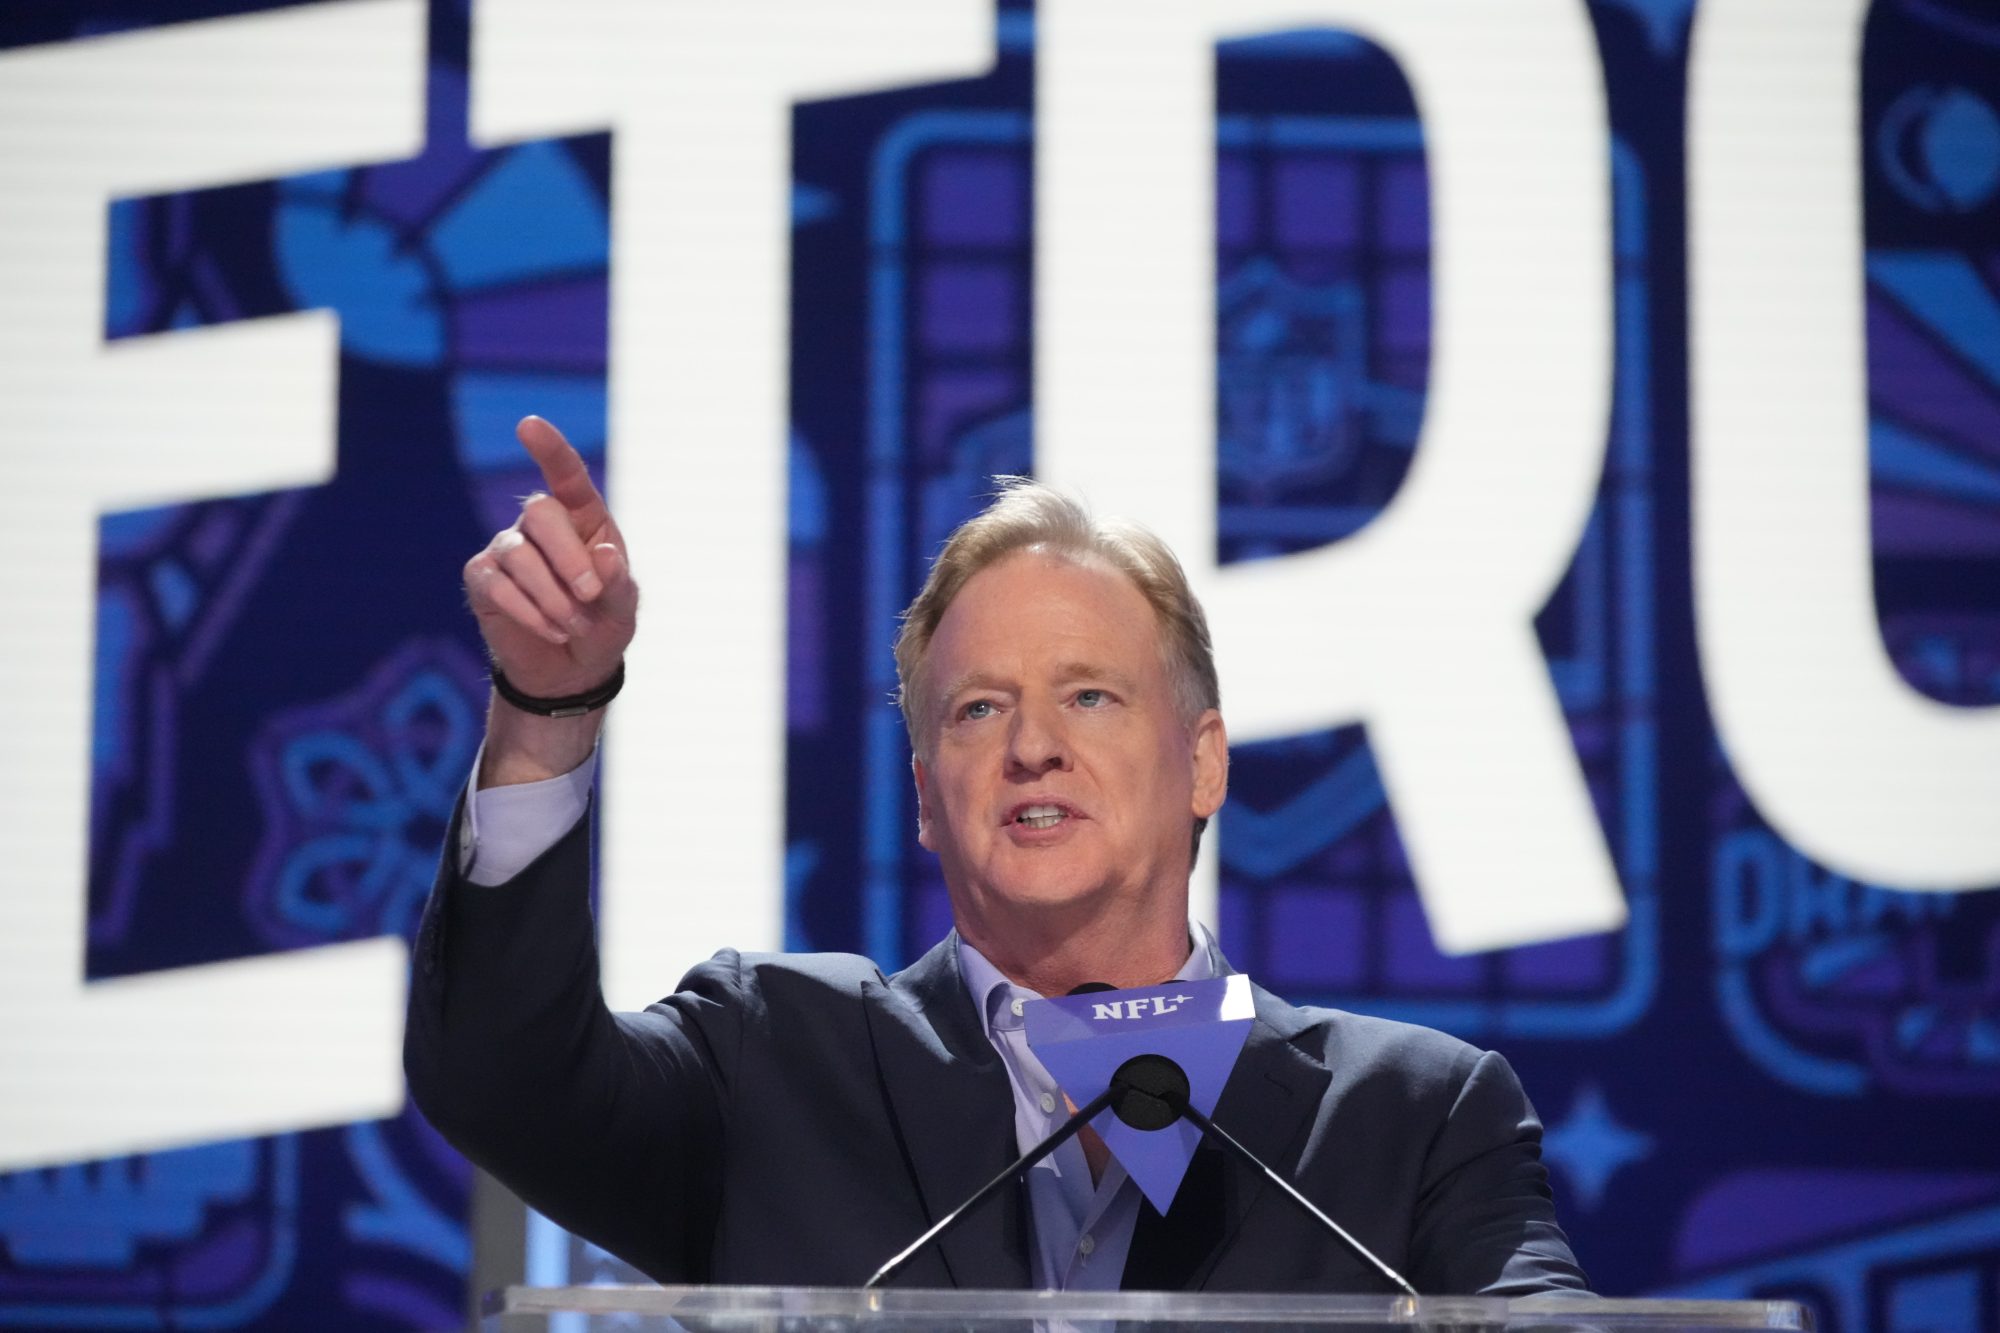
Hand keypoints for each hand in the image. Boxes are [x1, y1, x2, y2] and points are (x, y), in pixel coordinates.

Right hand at [464, 416, 637, 704]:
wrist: (571, 670)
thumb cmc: (602, 625)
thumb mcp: (623, 608)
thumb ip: (619, 582)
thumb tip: (603, 555)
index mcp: (583, 518)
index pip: (566, 475)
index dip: (550, 449)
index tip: (529, 424)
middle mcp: (540, 525)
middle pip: (540, 512)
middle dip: (569, 557)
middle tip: (590, 596)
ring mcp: (507, 549)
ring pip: (519, 556)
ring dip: (552, 597)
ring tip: (574, 626)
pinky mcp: (482, 579)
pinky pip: (498, 586)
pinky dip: (529, 612)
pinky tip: (552, 630)